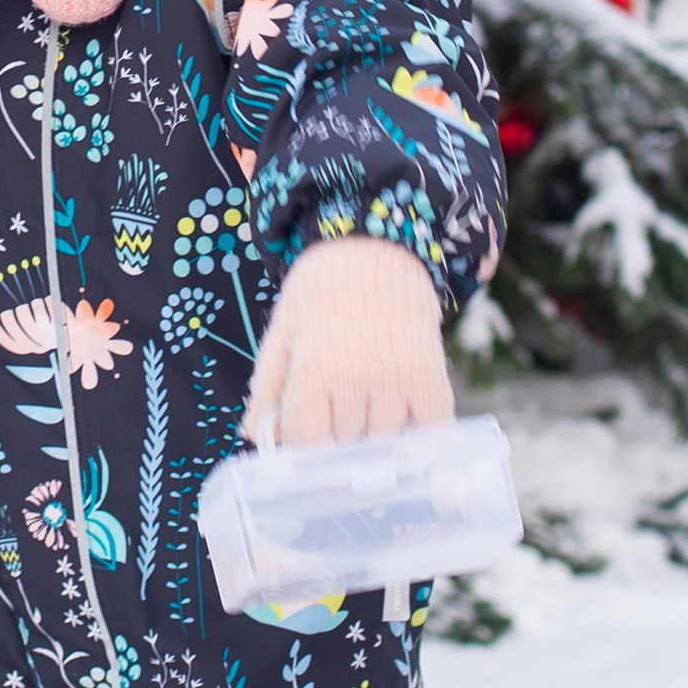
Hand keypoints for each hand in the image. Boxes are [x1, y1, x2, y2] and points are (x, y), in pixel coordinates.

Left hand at [244, 237, 452, 450]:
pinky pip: (429, 428)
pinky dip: (419, 429)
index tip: (307, 429)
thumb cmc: (323, 287)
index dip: (303, 441)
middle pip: (344, 442)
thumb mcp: (283, 329)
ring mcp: (398, 380)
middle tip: (337, 399)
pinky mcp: (431, 375)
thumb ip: (268, 387)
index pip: (306, 441)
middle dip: (337, 431)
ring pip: (384, 440)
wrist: (378, 245)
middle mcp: (357, 379)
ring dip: (375, 430)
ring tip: (368, 395)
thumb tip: (256, 437)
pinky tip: (403, 409)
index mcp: (314, 369)